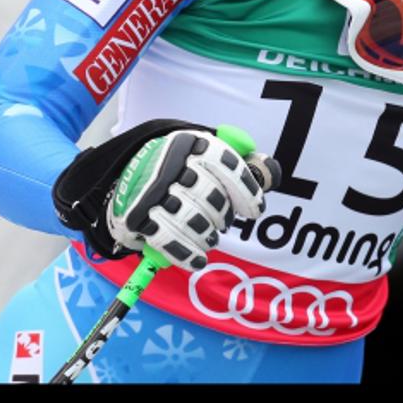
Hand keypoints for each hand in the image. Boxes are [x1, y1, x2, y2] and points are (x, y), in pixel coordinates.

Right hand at [106, 129, 275, 270]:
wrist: (132, 176)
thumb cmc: (183, 169)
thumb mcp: (208, 155)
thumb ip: (239, 163)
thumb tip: (270, 172)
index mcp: (192, 143)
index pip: (225, 163)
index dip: (245, 190)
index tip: (255, 211)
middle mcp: (169, 163)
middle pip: (209, 195)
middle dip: (222, 215)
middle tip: (222, 222)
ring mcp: (151, 190)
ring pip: (191, 220)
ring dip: (207, 236)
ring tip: (210, 239)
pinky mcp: (137, 215)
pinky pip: (168, 240)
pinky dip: (187, 254)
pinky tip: (198, 259)